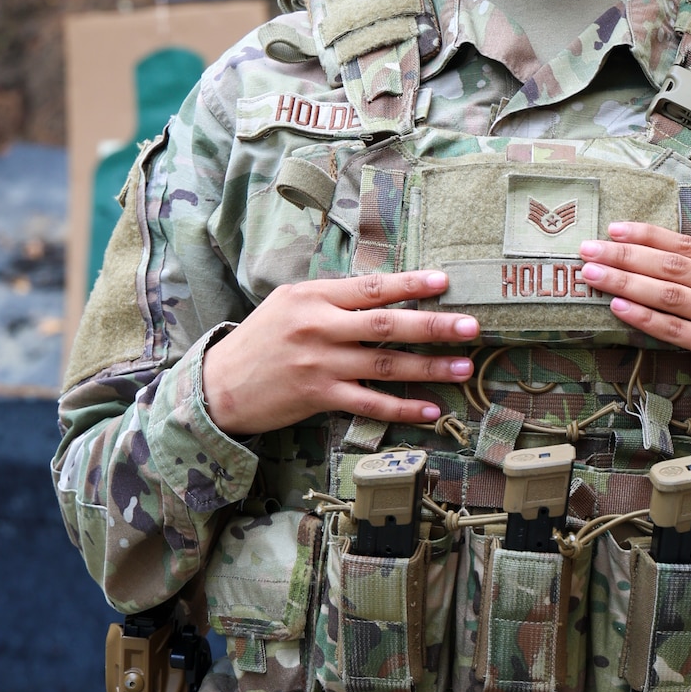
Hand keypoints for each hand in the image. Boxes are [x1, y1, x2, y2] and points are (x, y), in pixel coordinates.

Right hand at [201, 271, 478, 437]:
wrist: (219, 385)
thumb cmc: (261, 340)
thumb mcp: (290, 303)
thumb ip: (333, 297)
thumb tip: (384, 291)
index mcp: (313, 296)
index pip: (370, 287)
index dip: (410, 284)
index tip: (445, 282)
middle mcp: (318, 327)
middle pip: (385, 324)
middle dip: (433, 326)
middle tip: (472, 327)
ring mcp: (319, 364)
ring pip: (383, 365)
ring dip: (428, 367)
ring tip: (463, 368)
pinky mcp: (318, 397)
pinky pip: (368, 403)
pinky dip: (401, 407)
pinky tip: (429, 409)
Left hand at [579, 224, 690, 430]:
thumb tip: (651, 260)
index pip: (687, 245)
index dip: (647, 236)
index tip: (612, 230)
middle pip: (673, 266)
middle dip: (626, 255)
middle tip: (589, 250)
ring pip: (670, 294)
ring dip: (626, 282)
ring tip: (593, 275)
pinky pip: (675, 329)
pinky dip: (643, 317)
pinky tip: (618, 307)